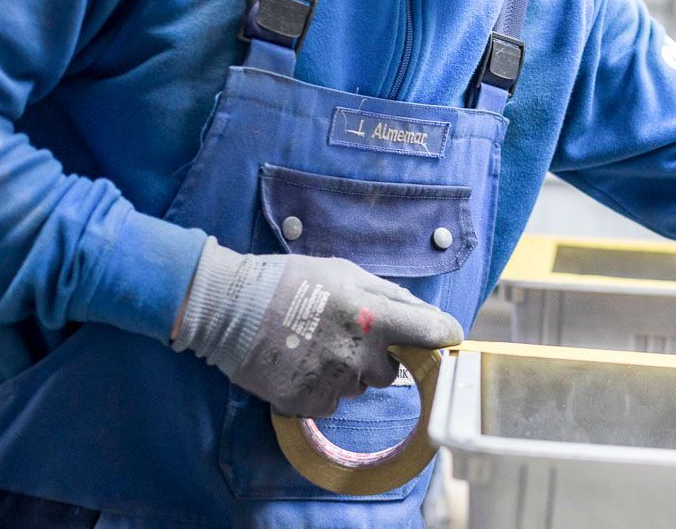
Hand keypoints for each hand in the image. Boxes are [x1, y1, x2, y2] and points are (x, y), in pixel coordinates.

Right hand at [172, 239, 461, 416]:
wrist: (228, 307)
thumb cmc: (290, 280)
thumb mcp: (346, 273)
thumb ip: (391, 295)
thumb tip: (428, 315)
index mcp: (374, 315)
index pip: (432, 333)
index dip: (443, 336)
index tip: (446, 338)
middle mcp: (359, 353)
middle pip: (392, 372)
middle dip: (378, 358)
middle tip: (346, 336)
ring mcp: (332, 381)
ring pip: (358, 388)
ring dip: (345, 373)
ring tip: (313, 345)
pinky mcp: (306, 402)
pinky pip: (329, 403)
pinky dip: (319, 388)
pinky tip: (299, 363)